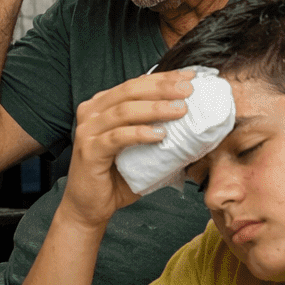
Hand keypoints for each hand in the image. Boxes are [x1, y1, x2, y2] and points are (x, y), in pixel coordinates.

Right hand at [61, 70, 195, 229]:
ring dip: (155, 108)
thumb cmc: (116, 177)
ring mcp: (87, 131)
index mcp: (101, 106)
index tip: (189, 77)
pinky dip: (139, 133)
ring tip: (180, 110)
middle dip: (161, 88)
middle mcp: (91, 113)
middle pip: (129, 91)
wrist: (89, 207)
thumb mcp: (139, 150)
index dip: (162, 78)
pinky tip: (159, 134)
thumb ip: (156, 134)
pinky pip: (117, 137)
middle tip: (188, 90)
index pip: (134, 85)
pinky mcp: (89, 151)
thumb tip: (197, 128)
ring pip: (123, 111)